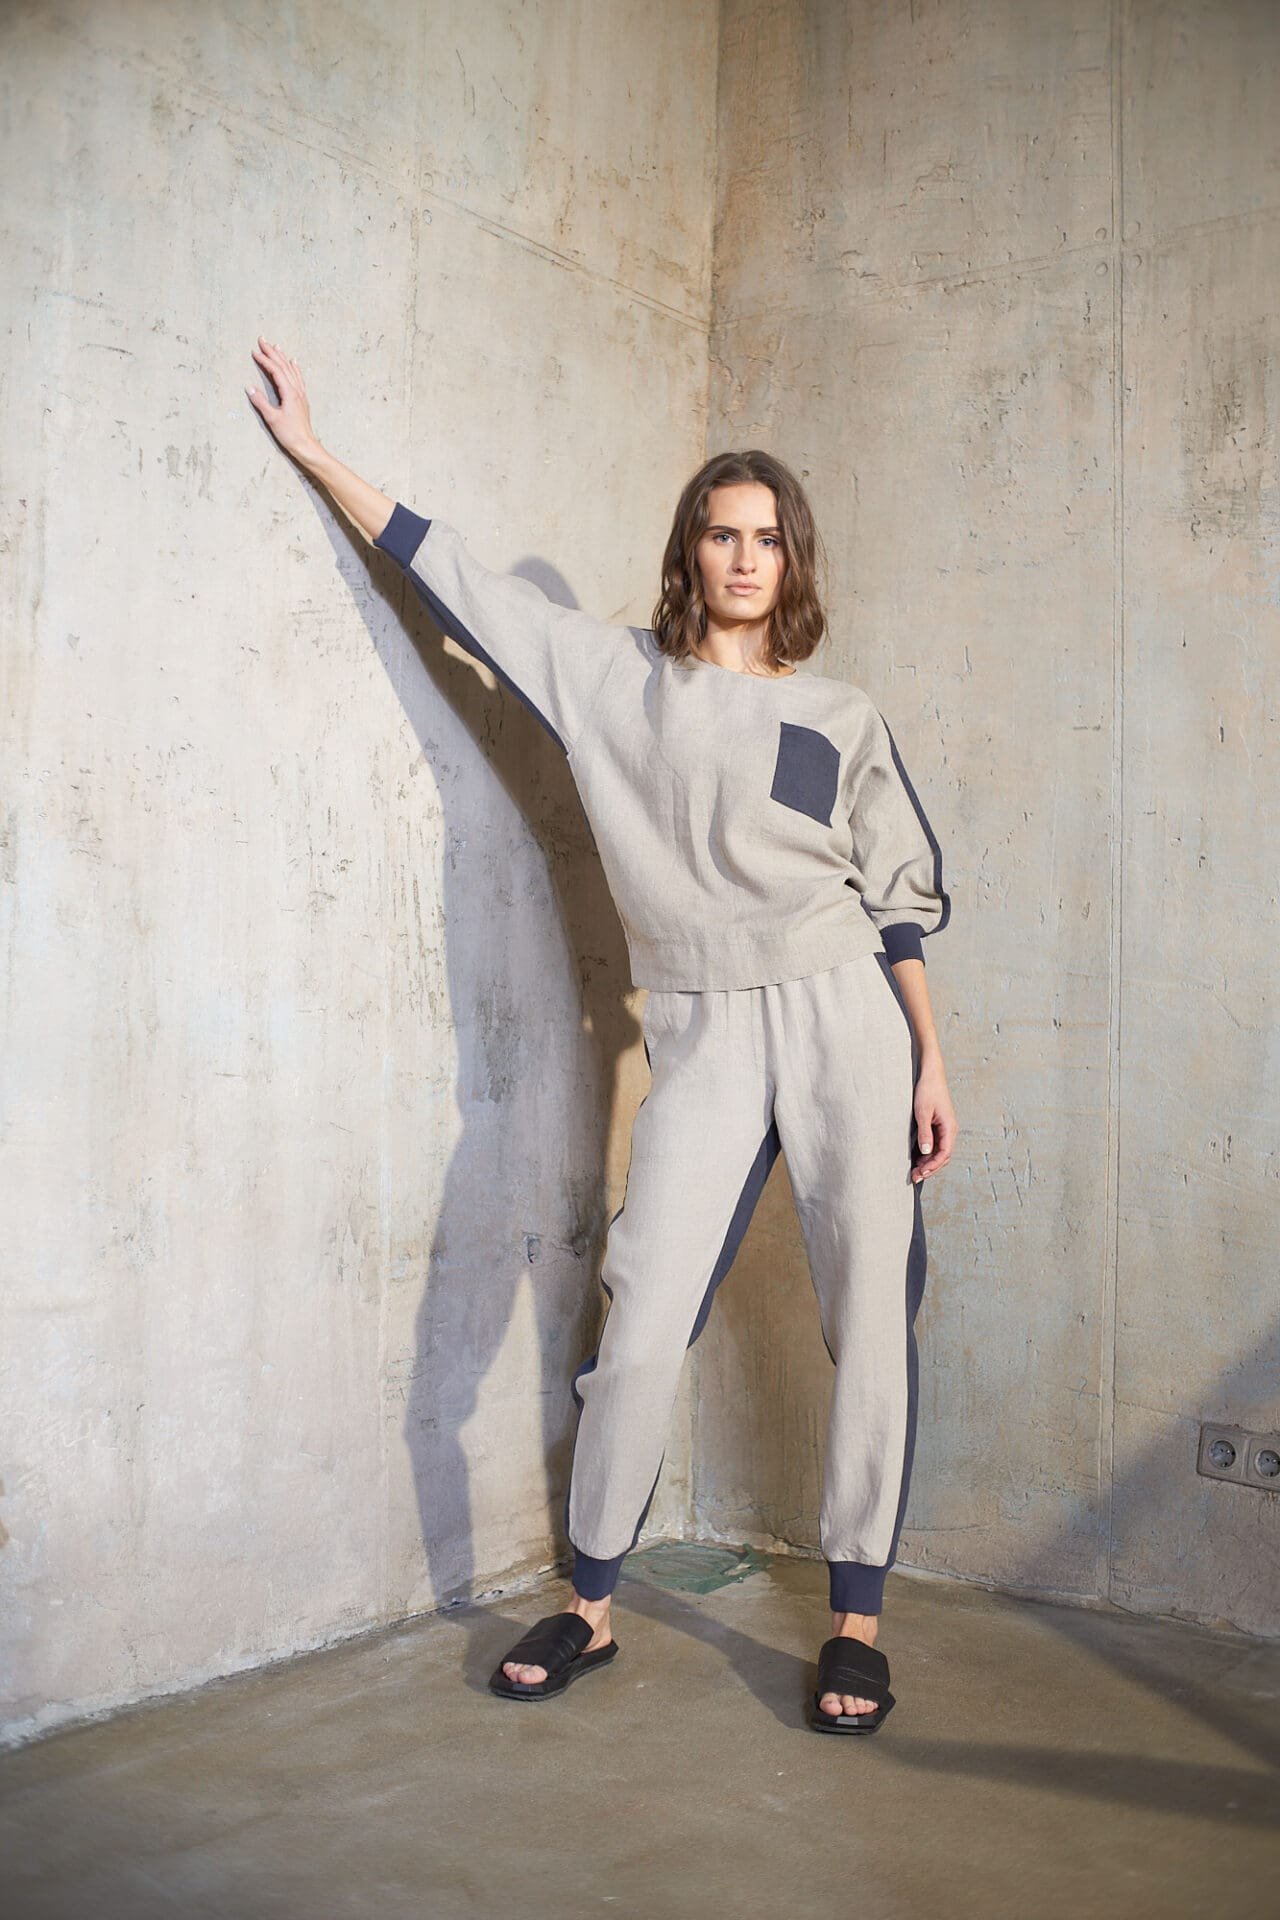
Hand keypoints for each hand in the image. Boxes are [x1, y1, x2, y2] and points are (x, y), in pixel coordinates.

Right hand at [246, 336, 321, 462]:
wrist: (305, 445)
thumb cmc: (289, 434)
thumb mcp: (272, 418)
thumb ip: (260, 402)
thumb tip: (249, 387)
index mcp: (289, 393)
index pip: (275, 370)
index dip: (264, 360)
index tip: (254, 351)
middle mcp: (296, 390)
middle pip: (283, 366)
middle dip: (272, 352)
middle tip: (263, 340)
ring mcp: (300, 394)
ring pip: (291, 370)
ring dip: (283, 357)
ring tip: (276, 346)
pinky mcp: (302, 399)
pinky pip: (298, 378)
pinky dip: (294, 368)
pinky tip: (293, 363)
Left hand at [910, 1056, 955, 1182]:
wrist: (930, 1074)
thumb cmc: (927, 1090)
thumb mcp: (923, 1112)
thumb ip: (925, 1132)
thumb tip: (927, 1152)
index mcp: (950, 1127)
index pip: (945, 1153)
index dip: (933, 1166)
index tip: (921, 1173)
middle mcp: (950, 1130)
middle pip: (943, 1156)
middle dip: (930, 1168)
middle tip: (915, 1177)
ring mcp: (945, 1128)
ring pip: (939, 1152)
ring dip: (929, 1163)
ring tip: (915, 1171)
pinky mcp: (939, 1126)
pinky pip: (936, 1145)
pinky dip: (928, 1154)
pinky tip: (918, 1159)